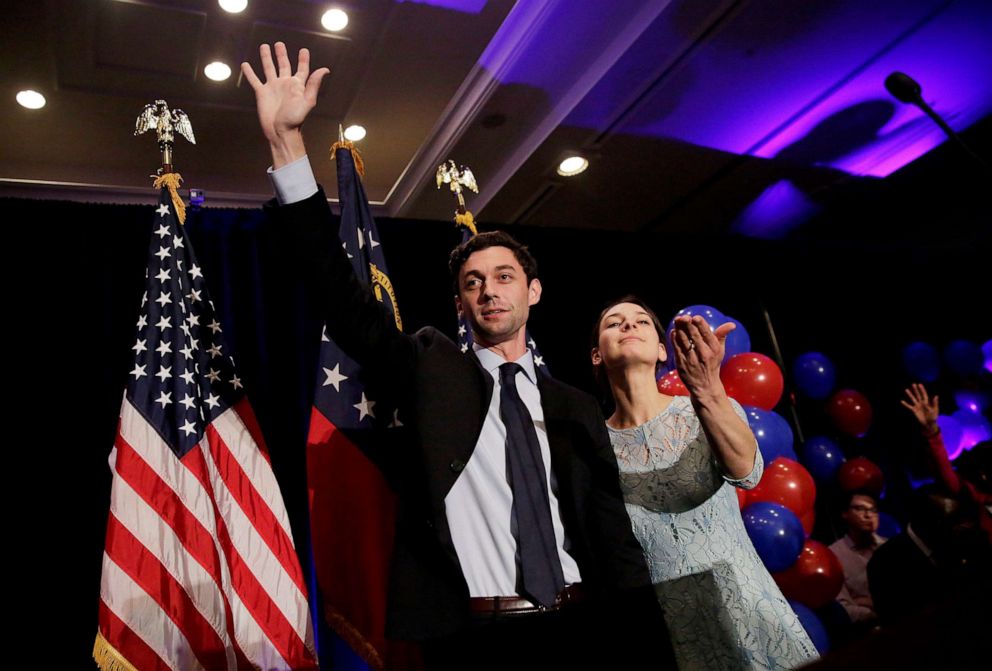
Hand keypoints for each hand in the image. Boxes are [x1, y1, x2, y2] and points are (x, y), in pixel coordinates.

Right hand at [241, 42, 328, 166]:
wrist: (280, 132)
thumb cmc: (295, 120)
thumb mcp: (307, 101)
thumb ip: (313, 84)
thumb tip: (325, 69)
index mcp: (297, 85)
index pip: (302, 69)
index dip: (303, 59)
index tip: (304, 50)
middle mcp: (285, 84)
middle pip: (283, 65)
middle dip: (281, 54)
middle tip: (279, 44)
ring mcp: (273, 88)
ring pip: (268, 68)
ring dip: (266, 57)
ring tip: (264, 46)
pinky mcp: (262, 93)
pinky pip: (254, 80)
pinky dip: (250, 72)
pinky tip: (245, 65)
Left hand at [671, 315, 734, 399]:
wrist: (705, 386)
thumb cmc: (712, 364)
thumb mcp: (720, 351)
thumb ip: (722, 335)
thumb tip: (731, 324)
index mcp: (714, 349)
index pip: (707, 334)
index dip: (700, 324)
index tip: (695, 317)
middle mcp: (704, 354)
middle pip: (694, 335)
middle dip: (687, 324)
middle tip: (682, 317)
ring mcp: (692, 360)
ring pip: (683, 341)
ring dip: (679, 329)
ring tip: (677, 321)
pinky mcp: (681, 364)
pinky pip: (676, 348)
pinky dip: (674, 339)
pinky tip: (674, 331)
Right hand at [900, 383, 938, 433]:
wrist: (929, 424)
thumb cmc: (933, 417)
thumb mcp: (935, 410)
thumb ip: (935, 403)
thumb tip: (936, 396)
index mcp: (927, 402)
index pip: (924, 395)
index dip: (922, 390)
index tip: (920, 384)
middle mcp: (921, 403)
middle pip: (918, 395)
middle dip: (916, 390)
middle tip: (913, 384)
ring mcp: (917, 406)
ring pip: (913, 399)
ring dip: (910, 394)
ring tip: (906, 390)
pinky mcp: (914, 411)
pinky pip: (909, 406)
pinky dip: (905, 404)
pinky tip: (902, 401)